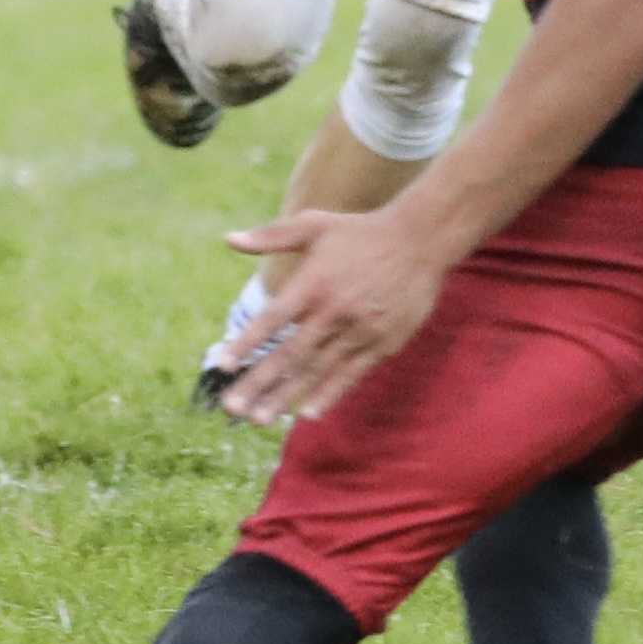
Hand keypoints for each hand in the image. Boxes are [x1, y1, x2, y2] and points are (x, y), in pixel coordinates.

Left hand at [216, 204, 453, 425]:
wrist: (420, 241)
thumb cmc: (360, 232)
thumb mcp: (314, 224)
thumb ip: (270, 236)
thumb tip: (228, 240)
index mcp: (313, 284)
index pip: (271, 320)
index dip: (246, 343)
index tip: (221, 365)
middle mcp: (334, 311)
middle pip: (289, 354)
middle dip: (258, 383)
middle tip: (231, 408)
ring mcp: (360, 330)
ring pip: (316, 370)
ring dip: (286, 396)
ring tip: (259, 419)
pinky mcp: (383, 344)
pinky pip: (350, 374)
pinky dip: (329, 394)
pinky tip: (307, 413)